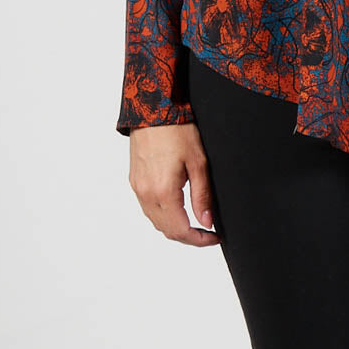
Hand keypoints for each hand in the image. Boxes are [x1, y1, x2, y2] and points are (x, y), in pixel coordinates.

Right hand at [127, 123, 220, 245]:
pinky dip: (163, 215)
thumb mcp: (198, 162)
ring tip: (196, 222)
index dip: (199, 240)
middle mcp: (146, 193)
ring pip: (155, 221)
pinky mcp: (135, 180)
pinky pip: (148, 208)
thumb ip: (201, 196)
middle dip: (188, 237)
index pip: (180, 230)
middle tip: (208, 233)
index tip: (214, 237)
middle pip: (166, 230)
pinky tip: (178, 208)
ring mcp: (137, 187)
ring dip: (175, 227)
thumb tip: (207, 222)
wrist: (153, 109)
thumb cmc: (177, 130)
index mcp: (162, 191)